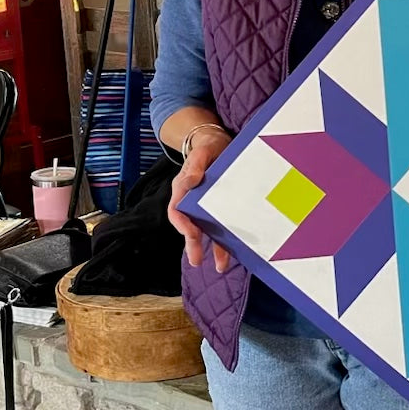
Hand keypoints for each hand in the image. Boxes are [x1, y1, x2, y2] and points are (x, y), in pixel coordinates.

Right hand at [168, 133, 234, 272]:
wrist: (218, 142)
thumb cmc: (209, 146)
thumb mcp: (204, 151)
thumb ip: (196, 166)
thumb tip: (189, 181)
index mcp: (183, 189)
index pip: (177, 211)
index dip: (182, 224)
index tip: (192, 234)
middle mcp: (192, 200)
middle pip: (190, 226)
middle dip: (193, 244)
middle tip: (196, 262)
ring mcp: (205, 205)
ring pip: (206, 229)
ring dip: (213, 248)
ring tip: (220, 266)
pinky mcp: (218, 207)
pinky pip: (220, 226)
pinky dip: (225, 239)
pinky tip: (231, 252)